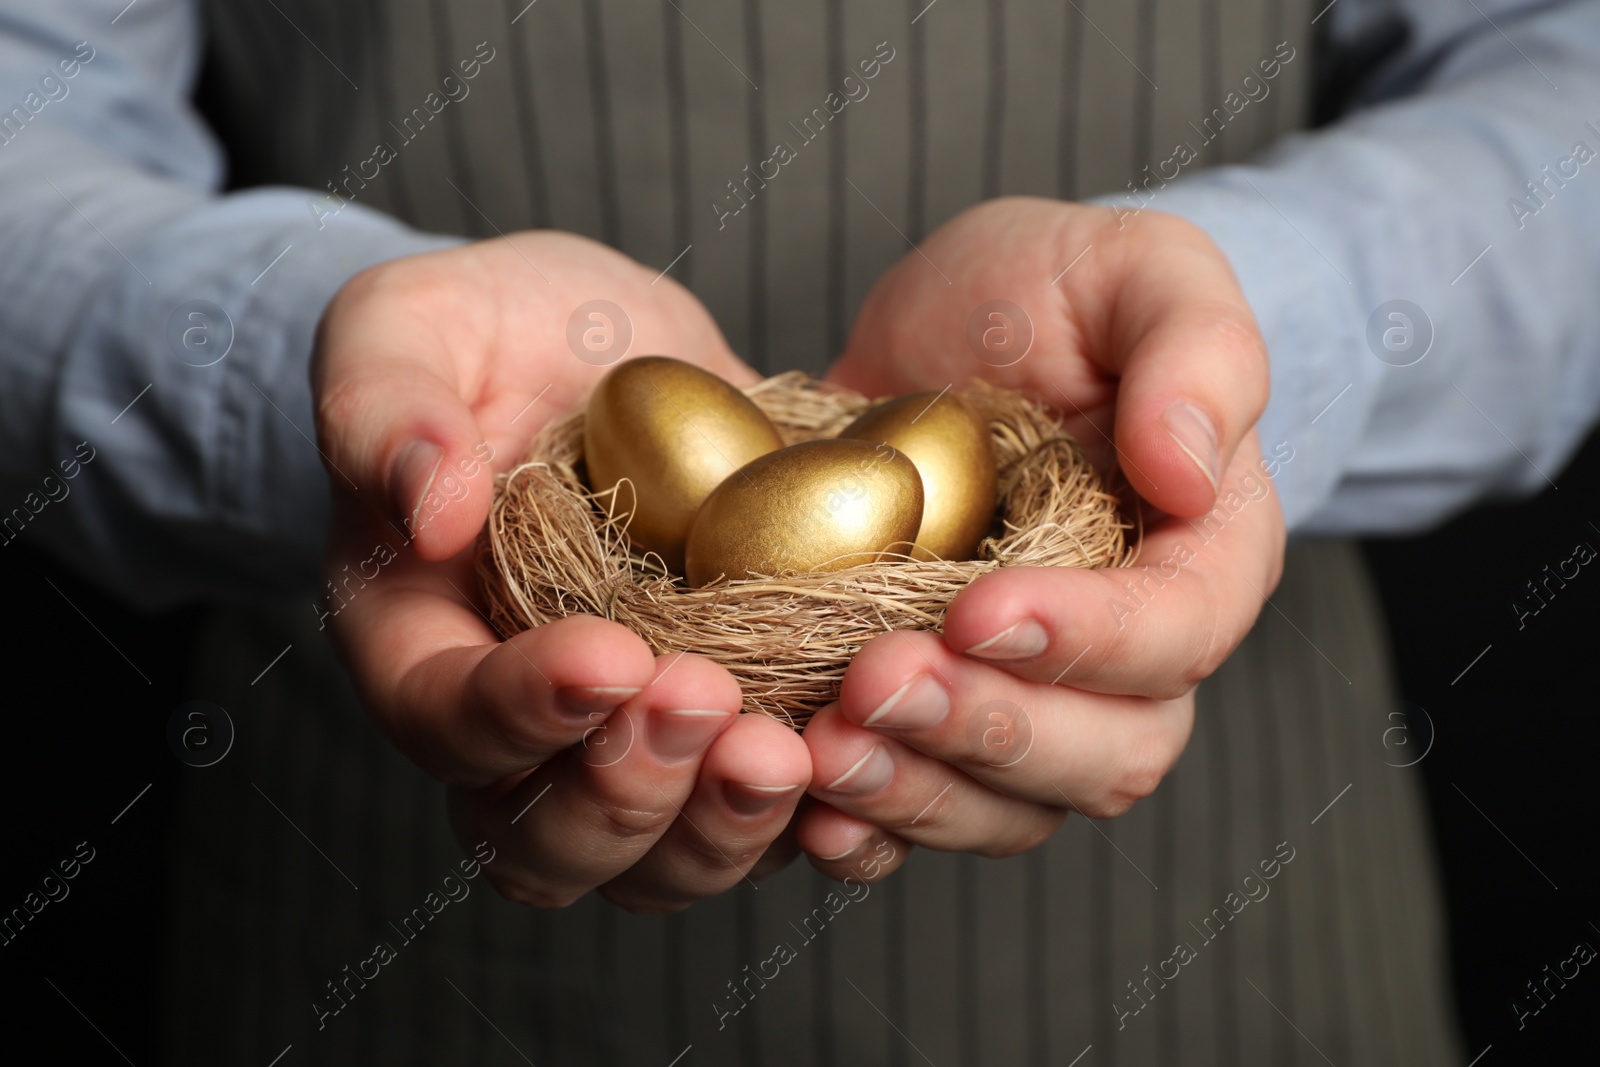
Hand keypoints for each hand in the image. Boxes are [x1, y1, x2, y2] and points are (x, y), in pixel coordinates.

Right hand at [313, 232, 809, 911]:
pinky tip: (870, 758)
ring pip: (661, 861)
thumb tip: (426, 504)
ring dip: (724, 827)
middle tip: (704, 701)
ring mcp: (632, 736)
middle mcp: (520, 722)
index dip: (518, 713)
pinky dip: (820, 817)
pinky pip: (768, 817)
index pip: (442, 719)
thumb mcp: (406, 326)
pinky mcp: (735, 720)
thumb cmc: (485, 336)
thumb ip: (383, 405)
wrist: (600, 351)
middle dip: (627, 796)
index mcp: (420, 640)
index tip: (606, 656)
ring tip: (791, 750)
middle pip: (545, 842)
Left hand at [798, 199, 1286, 878]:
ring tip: (825, 748)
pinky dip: (871, 826)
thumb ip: (1197, 353)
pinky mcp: (946, 713)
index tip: (980, 610)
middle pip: (1105, 752)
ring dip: (920, 791)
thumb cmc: (1060, 293)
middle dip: (990, 730)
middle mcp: (1133, 653)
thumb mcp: (1138, 274)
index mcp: (1202, 553)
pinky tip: (807, 809)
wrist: (954, 336)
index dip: (1089, 641)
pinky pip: (929, 810)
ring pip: (1014, 806)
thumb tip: (1190, 472)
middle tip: (877, 680)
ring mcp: (1036, 697)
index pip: (1179, 631)